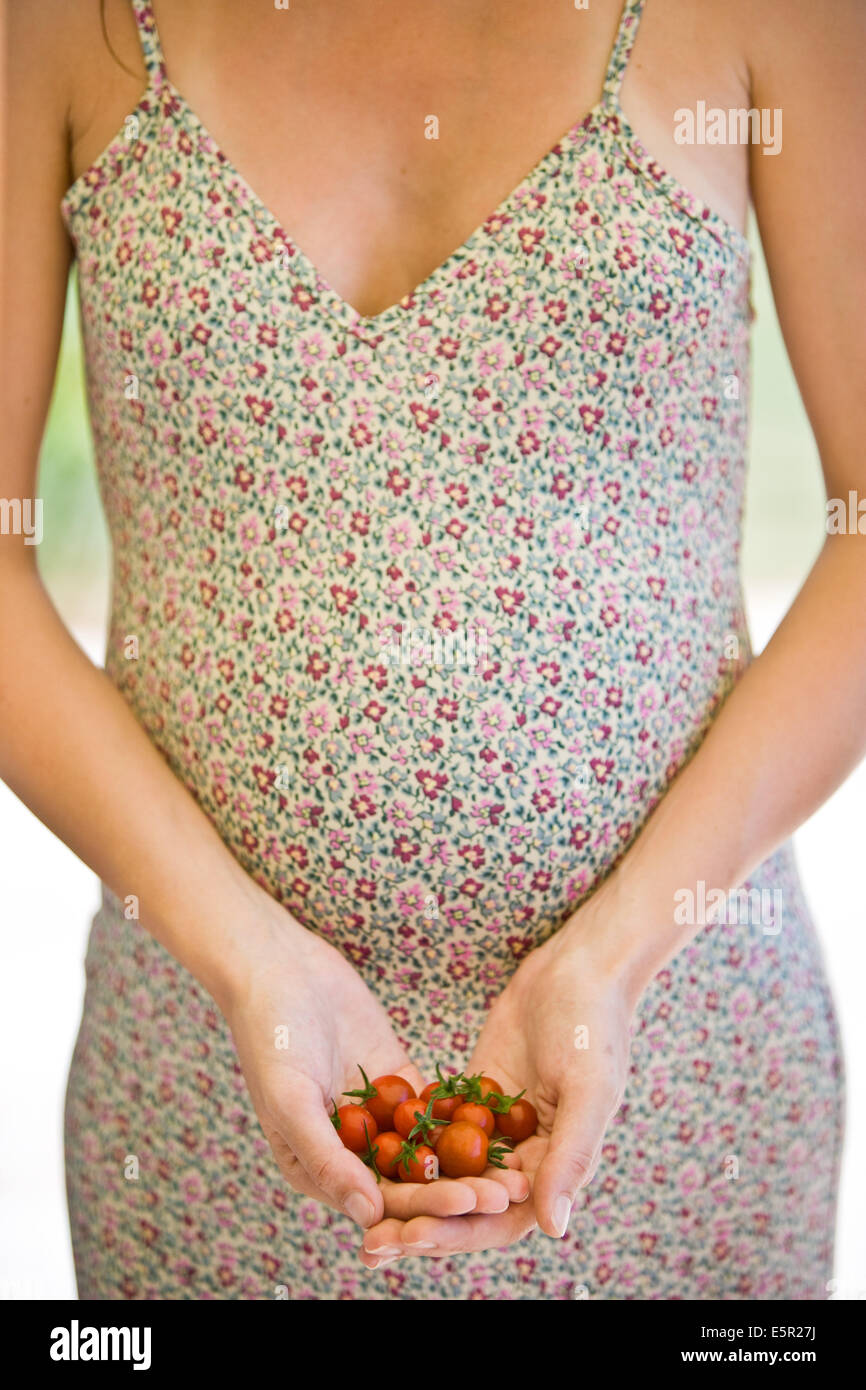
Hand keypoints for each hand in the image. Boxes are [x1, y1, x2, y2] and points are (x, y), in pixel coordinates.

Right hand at [218, 889, 524, 1231]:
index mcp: (319, 1171)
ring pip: (428, 1148)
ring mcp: (376, 1116)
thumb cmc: (271, 1037)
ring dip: (470, 1160)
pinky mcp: (396, 1080)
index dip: (427, 1207)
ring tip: (516, 1165)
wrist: (279, 967)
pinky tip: (505, 1119)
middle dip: (460, 1189)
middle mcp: (350, 1152)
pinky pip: (433, 1105)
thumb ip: (328, 1159)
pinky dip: (465, 1114)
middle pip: (413, 1181)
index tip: (472, 1204)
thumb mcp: (291, 1102)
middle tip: (509, 1191)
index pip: (381, 1203)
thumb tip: (369, 1217)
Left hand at [359, 908, 636, 1264]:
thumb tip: (554, 1228)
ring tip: (360, 1205)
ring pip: (446, 1170)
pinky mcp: (474, 1092)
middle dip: (420, 1222)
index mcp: (555, 1167)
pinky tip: (364, 1147)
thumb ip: (571, 1158)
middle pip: (465, 1204)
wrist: (579, 967)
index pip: (501, 1218)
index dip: (457, 1233)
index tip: (411, 1237)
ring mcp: (496, 1125)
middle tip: (371, 1240)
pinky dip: (406, 1140)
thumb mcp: (587, 1091)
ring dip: (408, 1191)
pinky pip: (437, 1124)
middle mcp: (524, 1156)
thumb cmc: (594, 1029)